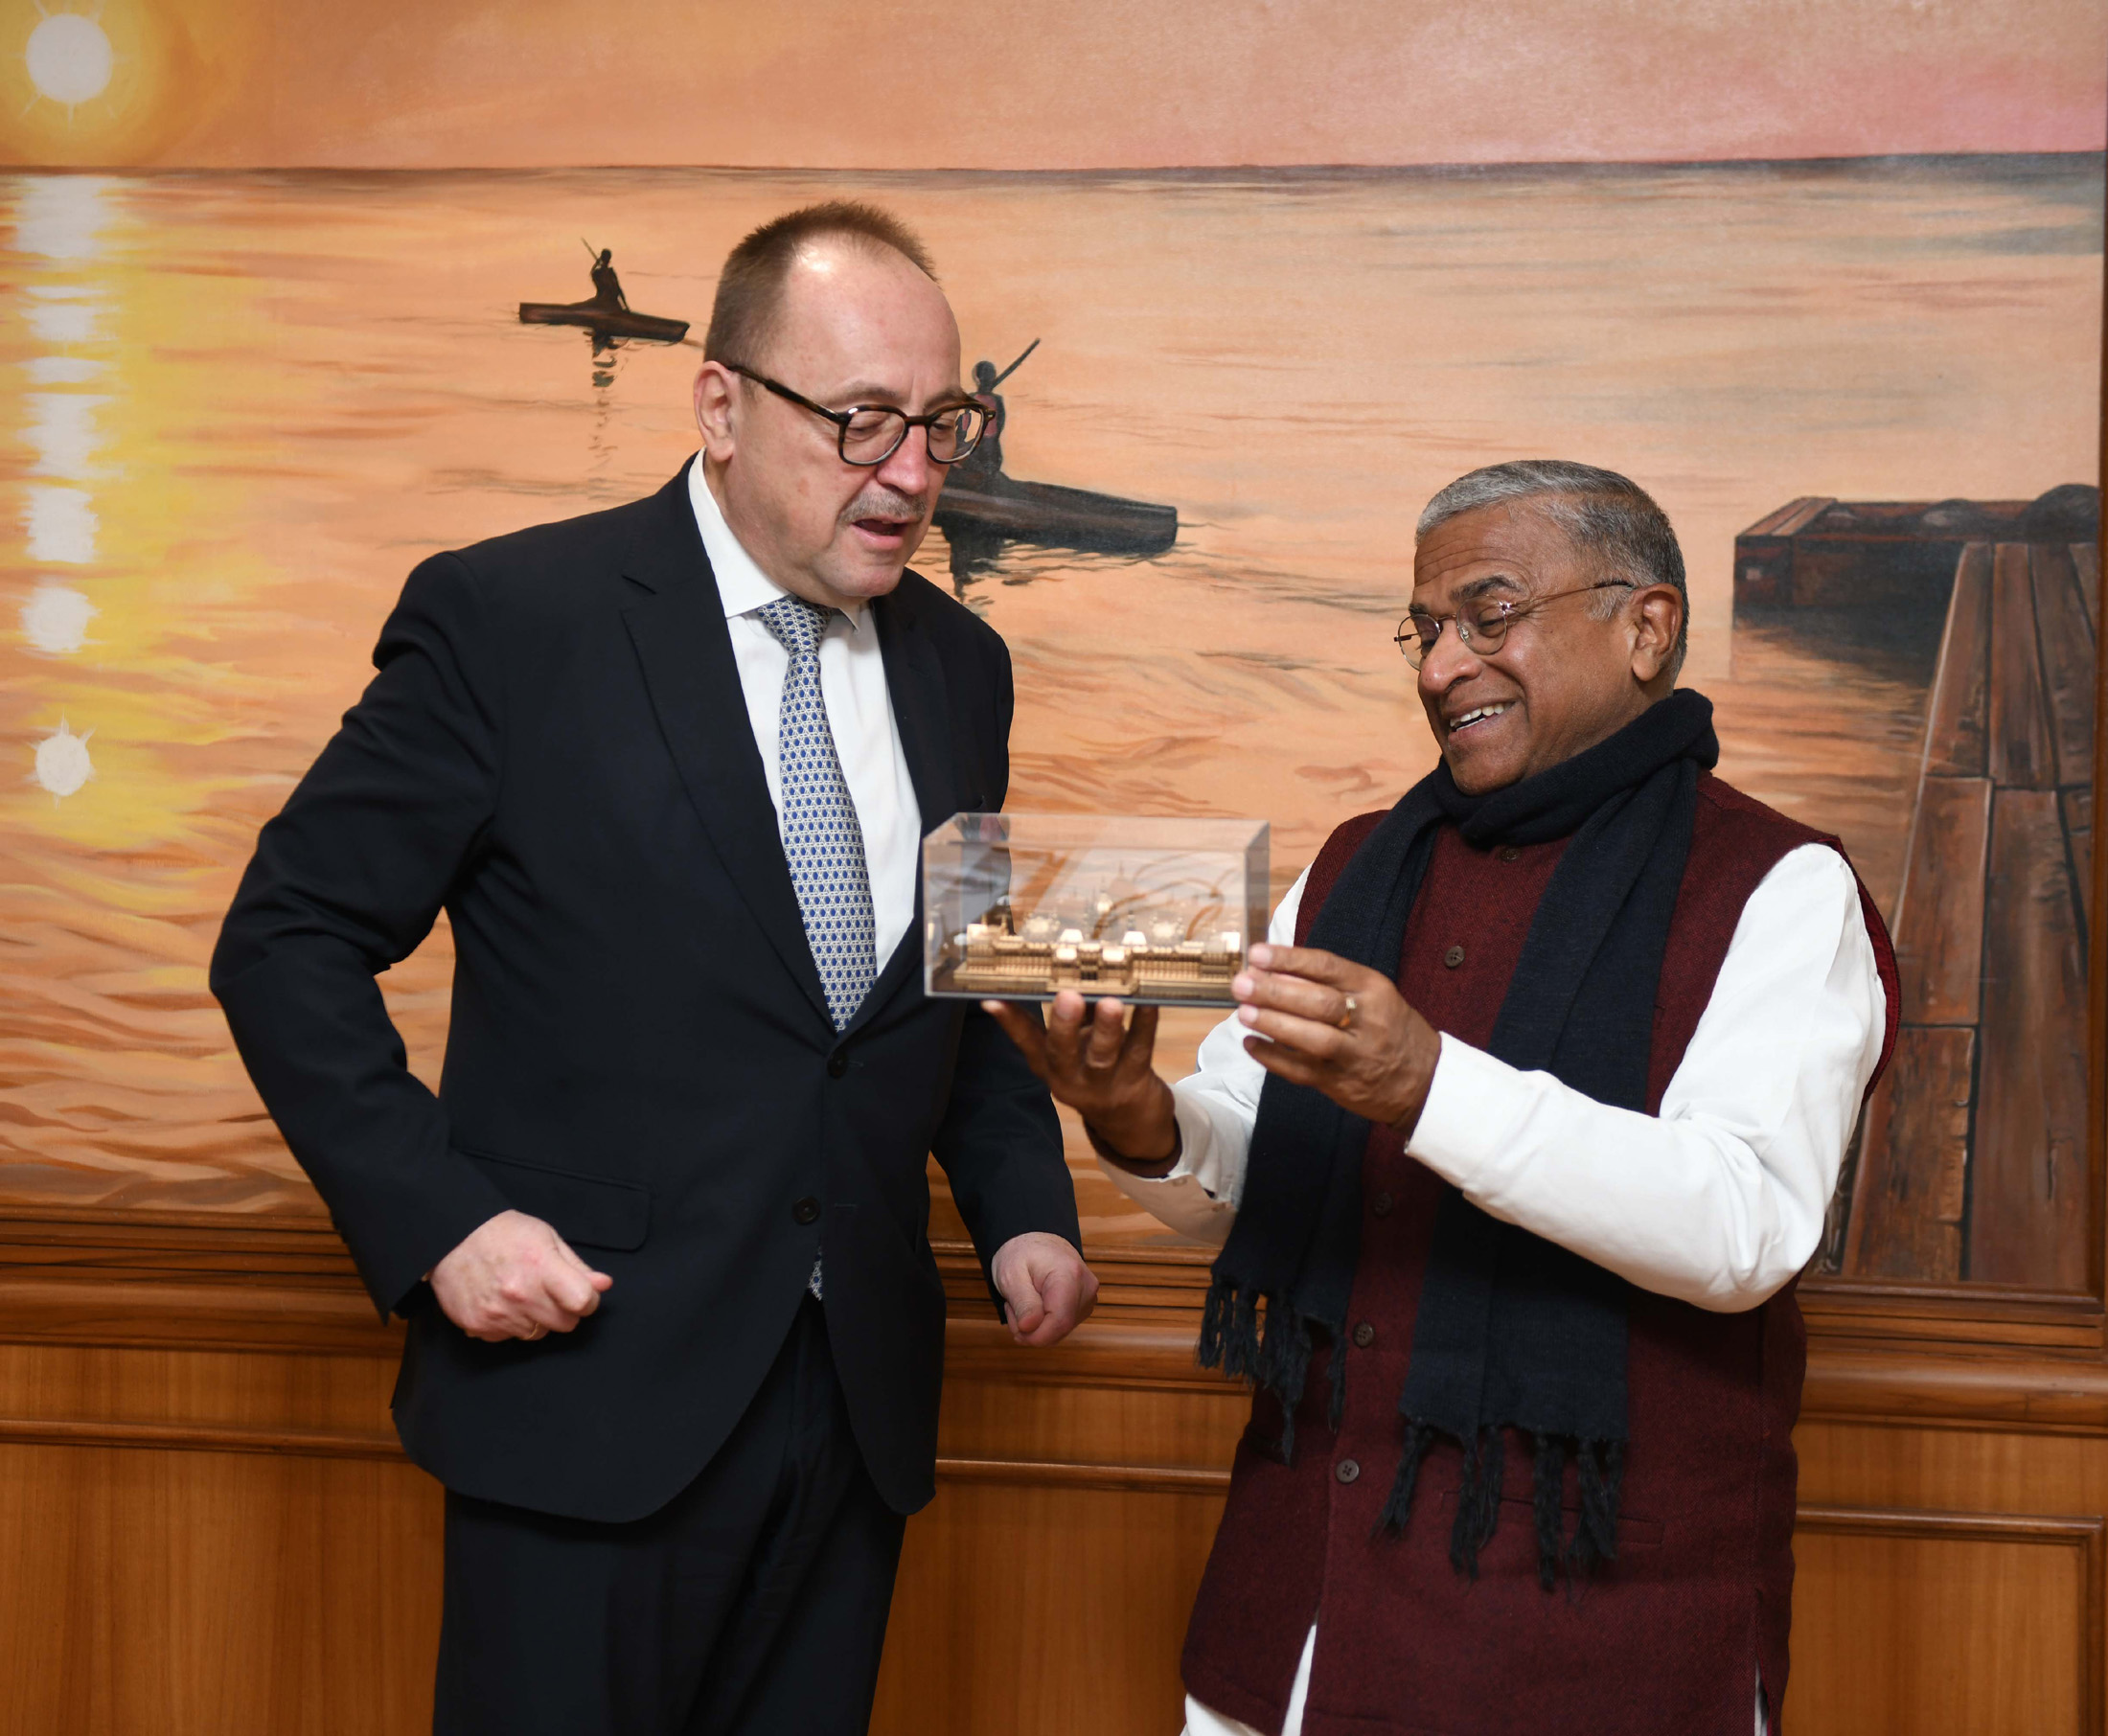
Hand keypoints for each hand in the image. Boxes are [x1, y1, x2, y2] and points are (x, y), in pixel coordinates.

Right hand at [429, 1209, 613, 1342]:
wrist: (452, 1238)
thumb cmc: (504, 1233)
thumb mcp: (547, 1238)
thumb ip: (576, 1266)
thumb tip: (603, 1285)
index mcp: (541, 1268)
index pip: (583, 1302)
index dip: (588, 1299)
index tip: (580, 1292)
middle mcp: (520, 1296)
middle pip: (565, 1324)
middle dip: (565, 1310)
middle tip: (549, 1291)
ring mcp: (497, 1315)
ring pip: (538, 1333)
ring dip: (537, 1319)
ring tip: (521, 1293)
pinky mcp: (478, 1327)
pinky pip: (510, 1337)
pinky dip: (511, 1325)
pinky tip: (502, 1302)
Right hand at [982, 993, 1178, 1169]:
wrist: (1130, 1121)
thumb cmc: (1098, 1067)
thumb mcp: (1078, 1044)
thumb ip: (1078, 1012)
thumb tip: (1075, 966)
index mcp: (1048, 1064)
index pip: (1025, 1040)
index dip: (1009, 1021)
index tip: (992, 999)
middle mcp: (1069, 1077)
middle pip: (1062, 1052)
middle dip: (1063, 1024)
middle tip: (1067, 997)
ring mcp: (1102, 1084)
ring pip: (1102, 1056)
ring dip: (1106, 1027)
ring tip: (1111, 1002)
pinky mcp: (1134, 1083)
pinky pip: (1140, 1051)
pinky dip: (1145, 1025)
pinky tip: (1150, 1002)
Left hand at [990, 1230, 1098, 1346]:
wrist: (1035, 1241)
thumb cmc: (1021, 1254)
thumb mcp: (1011, 1275)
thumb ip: (1022, 1303)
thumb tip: (1029, 1328)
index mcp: (1070, 1275)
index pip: (1059, 1322)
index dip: (1035, 1336)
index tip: (1016, 1329)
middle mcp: (1086, 1288)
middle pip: (1060, 1329)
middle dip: (1031, 1330)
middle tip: (1013, 1308)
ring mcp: (1088, 1298)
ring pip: (1060, 1332)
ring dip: (1036, 1327)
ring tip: (1024, 1302)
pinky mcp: (1084, 1306)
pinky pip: (1062, 1327)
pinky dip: (1044, 1324)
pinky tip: (1035, 1305)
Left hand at [1233, 944, 1441, 1134]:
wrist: (1424, 1080)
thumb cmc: (1389, 1027)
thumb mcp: (1370, 994)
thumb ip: (1326, 982)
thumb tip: (1273, 969)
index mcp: (1373, 989)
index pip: (1327, 967)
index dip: (1290, 959)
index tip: (1257, 954)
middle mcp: (1367, 1020)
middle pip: (1319, 1003)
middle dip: (1276, 992)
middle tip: (1242, 984)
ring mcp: (1354, 1055)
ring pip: (1312, 1039)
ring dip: (1275, 1024)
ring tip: (1244, 1013)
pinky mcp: (1341, 1085)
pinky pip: (1302, 1071)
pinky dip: (1273, 1058)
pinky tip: (1251, 1044)